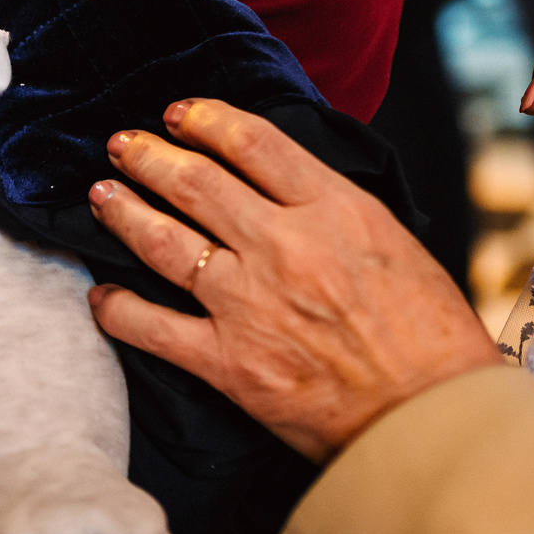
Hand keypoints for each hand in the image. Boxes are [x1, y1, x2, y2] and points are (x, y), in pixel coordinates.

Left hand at [86, 99, 501, 463]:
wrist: (433, 419)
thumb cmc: (432, 339)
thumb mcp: (396, 244)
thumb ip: (338, 213)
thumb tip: (290, 190)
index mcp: (334, 210)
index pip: (254, 143)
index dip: (206, 120)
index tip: (178, 114)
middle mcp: (283, 246)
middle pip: (196, 183)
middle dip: (148, 158)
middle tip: (121, 146)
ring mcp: (248, 303)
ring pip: (163, 242)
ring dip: (123, 213)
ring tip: (100, 197)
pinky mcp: (228, 361)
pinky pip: (151, 327)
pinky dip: (117, 309)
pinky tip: (100, 297)